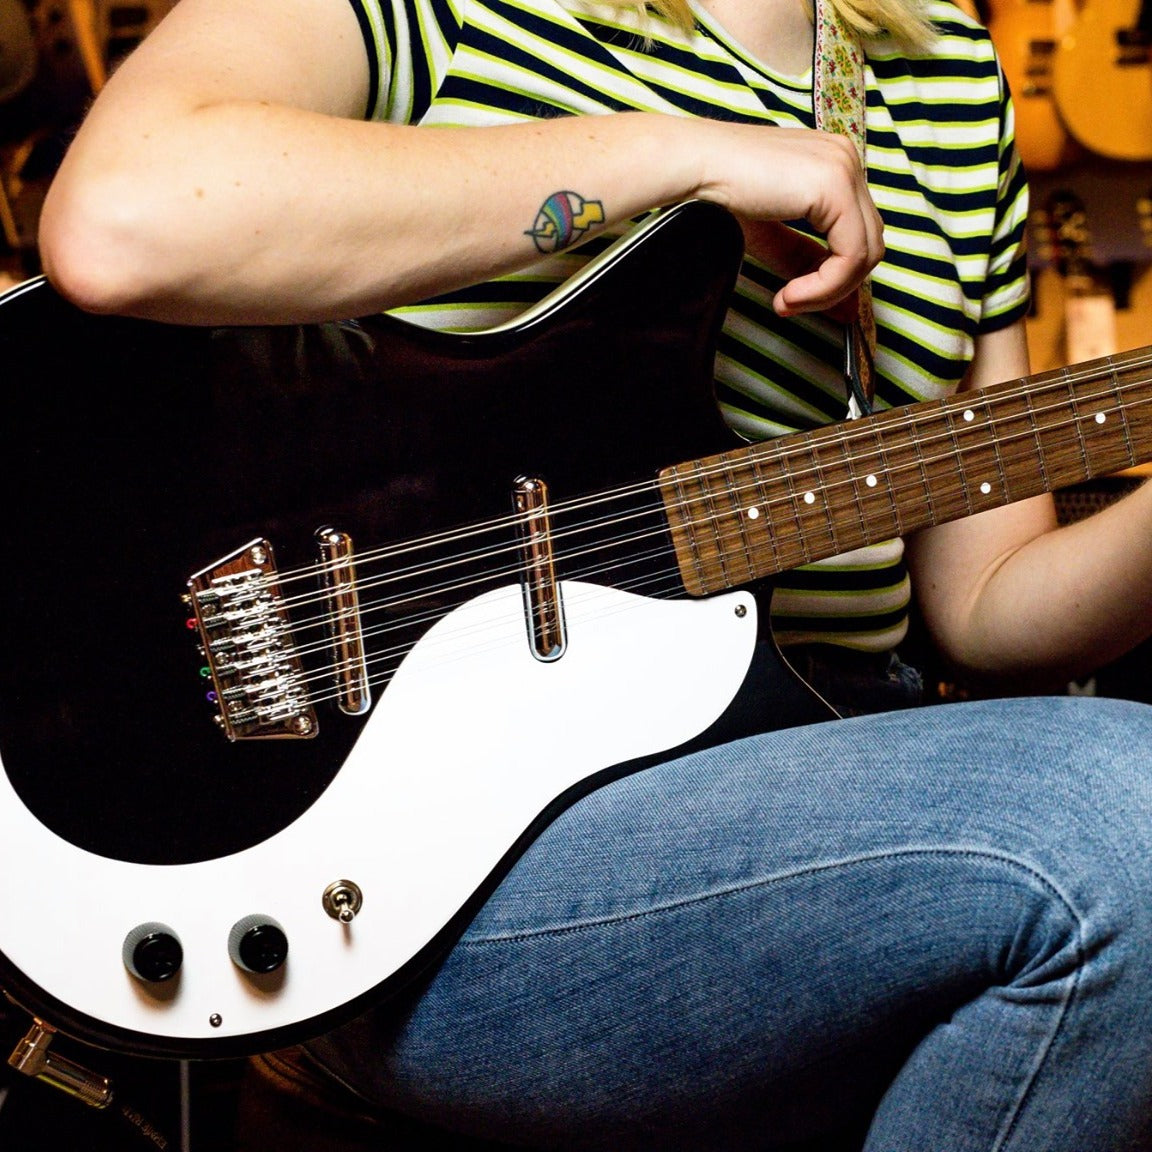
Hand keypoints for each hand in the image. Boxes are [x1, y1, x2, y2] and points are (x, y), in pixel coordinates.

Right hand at [691, 123, 883, 317]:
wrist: (696, 167)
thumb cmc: (721, 192)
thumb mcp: (771, 234)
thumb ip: (806, 263)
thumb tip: (842, 309)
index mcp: (834, 164)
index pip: (858, 232)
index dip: (833, 276)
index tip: (795, 298)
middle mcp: (847, 159)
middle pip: (870, 243)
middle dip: (835, 286)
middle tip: (791, 304)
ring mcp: (845, 170)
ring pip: (866, 253)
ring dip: (829, 291)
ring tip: (788, 301)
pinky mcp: (836, 186)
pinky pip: (850, 256)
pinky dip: (824, 286)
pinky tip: (790, 294)